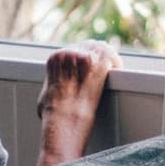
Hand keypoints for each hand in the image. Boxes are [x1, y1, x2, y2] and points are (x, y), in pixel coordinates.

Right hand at [34, 40, 119, 165]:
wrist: (64, 118)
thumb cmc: (54, 112)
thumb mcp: (47, 91)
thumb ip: (55, 82)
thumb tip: (59, 86)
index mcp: (55, 58)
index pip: (73, 49)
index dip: (82, 57)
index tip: (87, 65)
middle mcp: (69, 54)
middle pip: (89, 46)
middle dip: (96, 55)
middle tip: (101, 65)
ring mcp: (85, 58)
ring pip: (102, 49)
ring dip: (108, 58)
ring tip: (111, 66)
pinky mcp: (100, 65)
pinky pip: (113, 59)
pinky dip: (116, 64)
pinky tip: (117, 70)